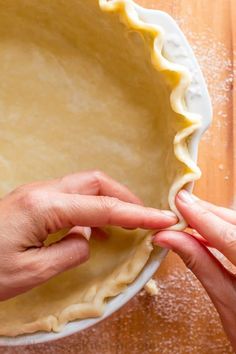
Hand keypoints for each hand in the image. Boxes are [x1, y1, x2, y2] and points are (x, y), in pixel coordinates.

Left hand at [0, 170, 176, 300]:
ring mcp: (36, 192)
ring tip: (125, 224)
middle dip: (125, 197)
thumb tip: (87, 237)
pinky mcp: (33, 200)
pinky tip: (94, 227)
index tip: (164, 218)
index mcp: (45, 206)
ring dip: (109, 200)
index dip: (138, 214)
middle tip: (145, 218)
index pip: (104, 207)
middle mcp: (43, 191)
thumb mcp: (31, 273)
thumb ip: (70, 251)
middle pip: (95, 181)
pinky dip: (91, 207)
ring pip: (84, 186)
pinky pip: (71, 196)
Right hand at [153, 190, 235, 350]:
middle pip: (235, 223)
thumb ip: (199, 264)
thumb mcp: (225, 300)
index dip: (201, 216)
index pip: (229, 236)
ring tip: (188, 216)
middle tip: (179, 205)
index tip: (180, 201)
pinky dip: (223, 228)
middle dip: (207, 212)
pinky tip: (207, 230)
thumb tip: (169, 239)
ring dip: (214, 218)